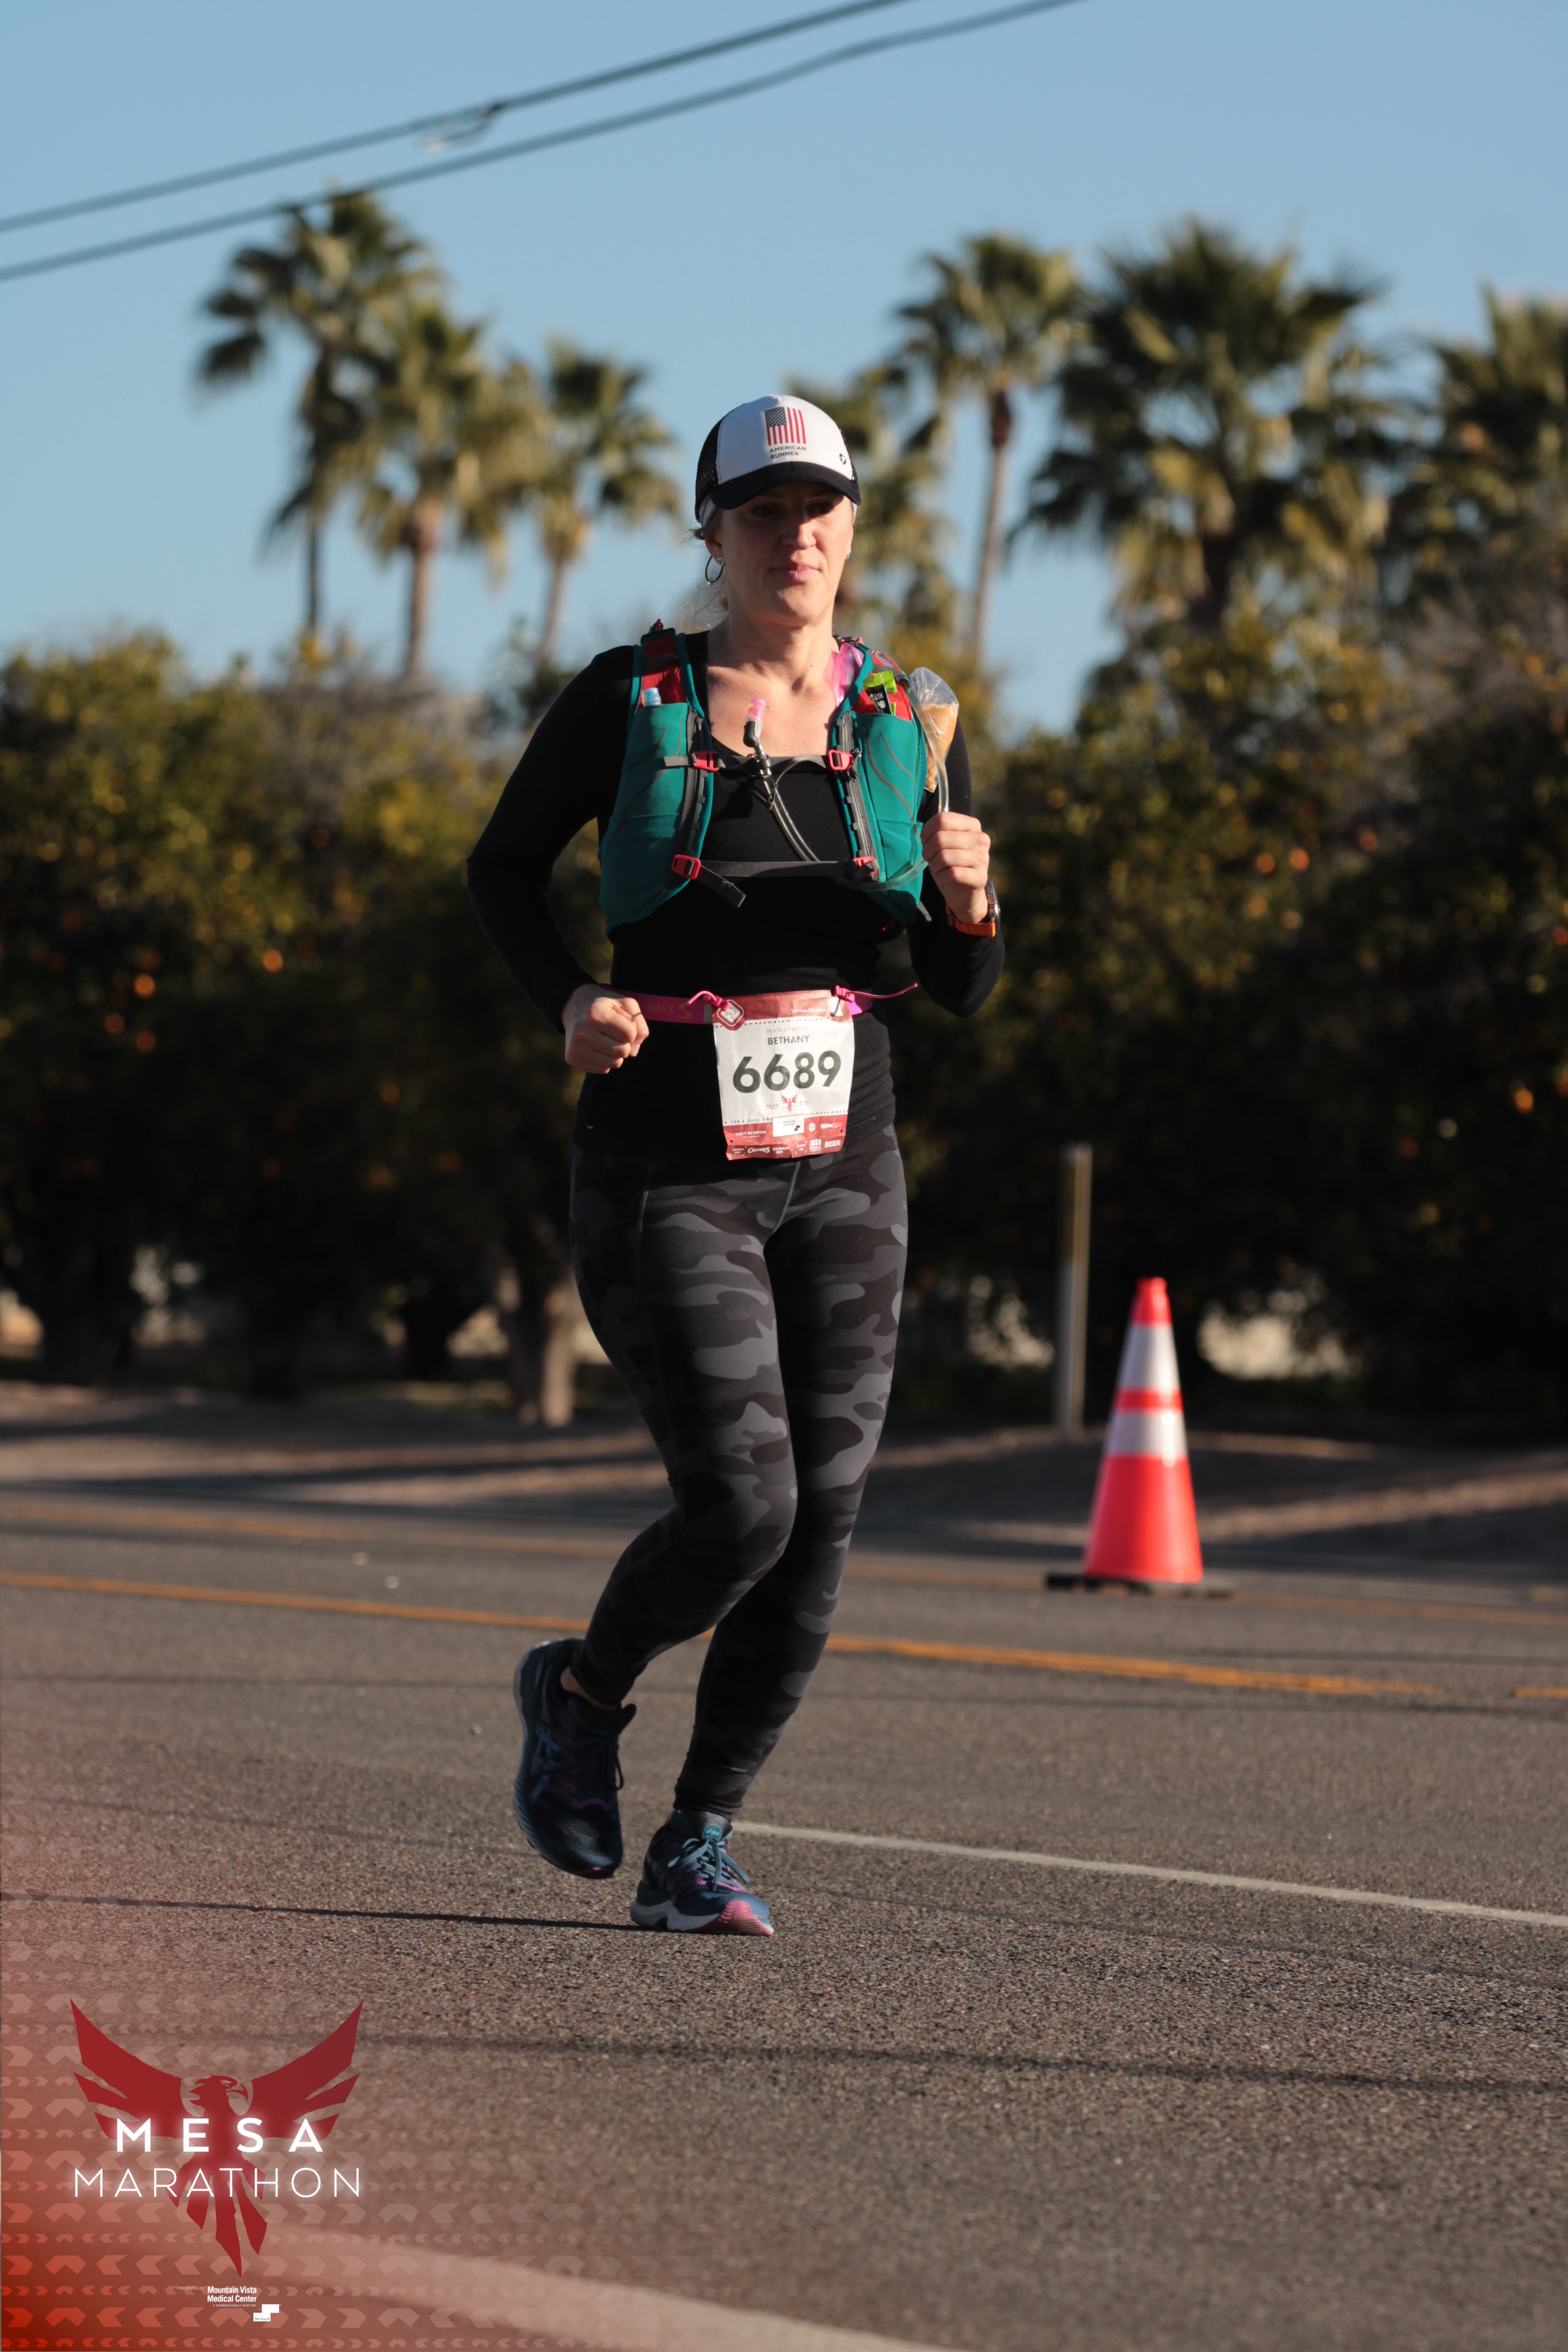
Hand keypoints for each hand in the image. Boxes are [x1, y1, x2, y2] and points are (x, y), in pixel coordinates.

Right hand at [563, 986, 649, 1073]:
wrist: (573, 1008)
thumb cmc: (604, 1006)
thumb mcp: (624, 1004)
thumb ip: (638, 1023)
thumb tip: (634, 1052)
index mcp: (596, 1014)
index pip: (629, 1034)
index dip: (631, 1030)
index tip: (622, 1024)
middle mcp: (583, 1031)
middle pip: (623, 1051)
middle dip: (625, 1043)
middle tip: (615, 1034)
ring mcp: (576, 1047)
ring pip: (615, 1063)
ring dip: (616, 1054)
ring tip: (607, 1040)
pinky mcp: (573, 1059)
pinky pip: (603, 1069)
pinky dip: (606, 1060)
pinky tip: (598, 1047)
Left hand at [921, 810, 990, 925]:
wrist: (965, 893)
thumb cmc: (951, 864)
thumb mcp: (944, 844)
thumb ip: (938, 832)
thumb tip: (925, 832)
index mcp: (972, 825)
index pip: (943, 818)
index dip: (927, 831)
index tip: (925, 841)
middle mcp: (981, 839)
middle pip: (940, 838)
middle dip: (928, 851)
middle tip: (930, 859)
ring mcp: (983, 858)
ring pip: (944, 857)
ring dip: (934, 865)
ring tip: (938, 869)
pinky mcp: (980, 877)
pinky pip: (952, 874)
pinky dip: (942, 877)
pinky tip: (945, 878)